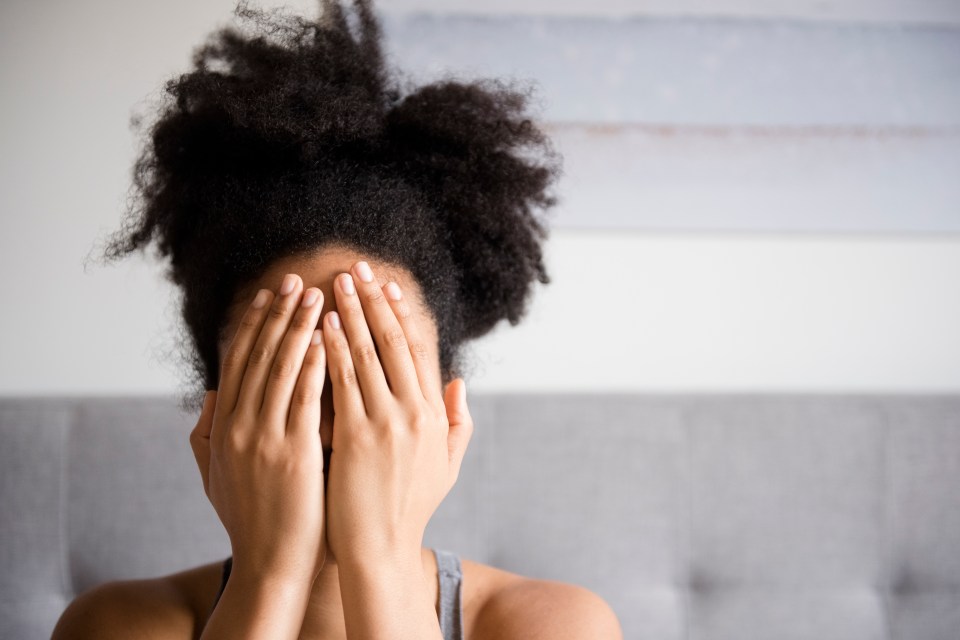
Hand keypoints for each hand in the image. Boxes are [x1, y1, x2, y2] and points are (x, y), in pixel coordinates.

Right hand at [189, 273, 327, 585]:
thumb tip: (210, 394)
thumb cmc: (249, 518)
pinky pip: (306, 398)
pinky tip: (326, 337)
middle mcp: (239, 426)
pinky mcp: (294, 452)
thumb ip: (206, 433)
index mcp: (222, 427)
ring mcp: (265, 438)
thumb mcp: (214, 474)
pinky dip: (315, 363)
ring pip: (282, 368)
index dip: (254, 325)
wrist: (270, 562)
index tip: (269, 295)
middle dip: (279, 314)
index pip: (239, 362)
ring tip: (316, 294)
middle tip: (296, 278)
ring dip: (299, 326)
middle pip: (260, 356)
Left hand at [322, 261, 472, 567]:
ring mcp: (387, 423)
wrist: (381, 550)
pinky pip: (342, 381)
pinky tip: (320, 326)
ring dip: (349, 314)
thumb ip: (457, 422)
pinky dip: (332, 349)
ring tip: (334, 284)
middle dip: (373, 301)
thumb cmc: (410, 509)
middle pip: (394, 342)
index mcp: (436, 415)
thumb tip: (458, 382)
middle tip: (357, 268)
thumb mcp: (447, 466)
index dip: (401, 313)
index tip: (386, 285)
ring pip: (367, 354)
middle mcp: (416, 412)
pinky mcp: (356, 436)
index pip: (420, 350)